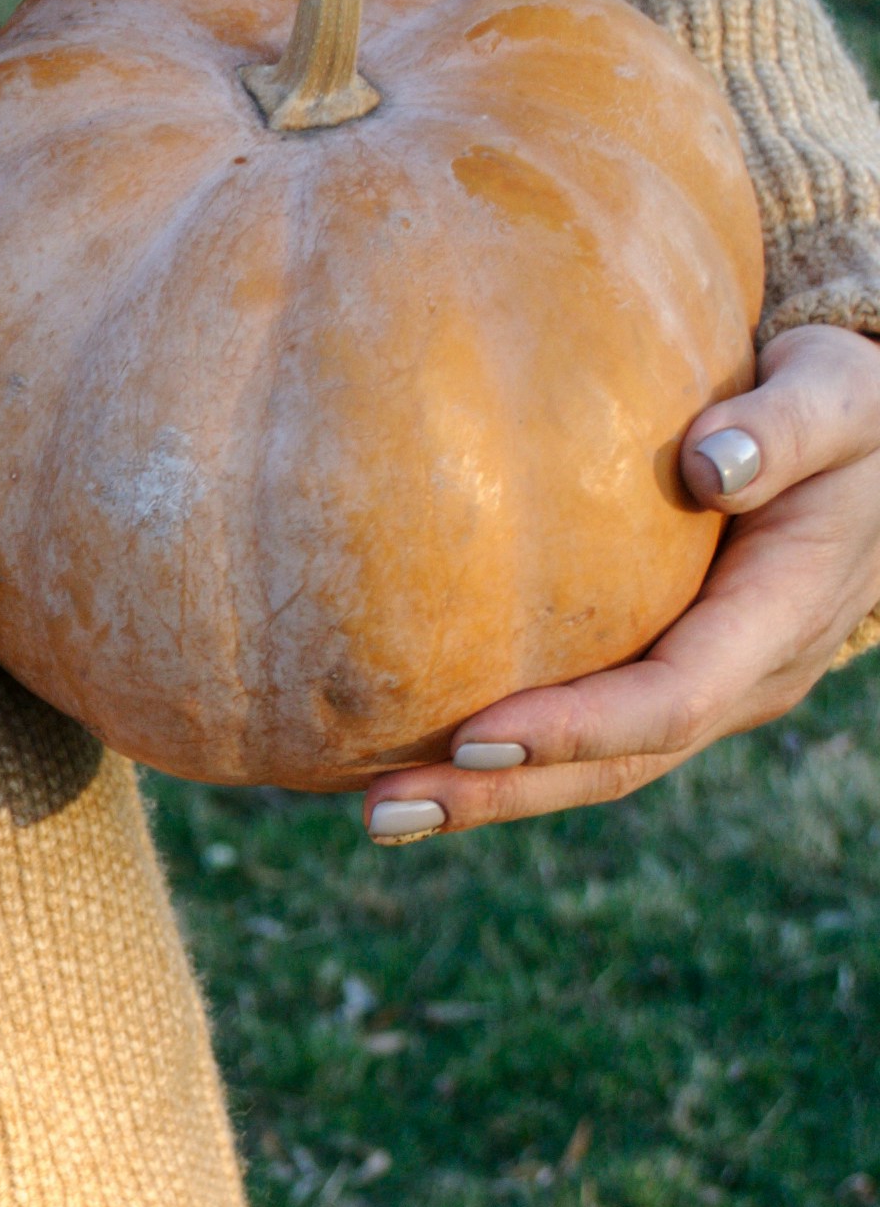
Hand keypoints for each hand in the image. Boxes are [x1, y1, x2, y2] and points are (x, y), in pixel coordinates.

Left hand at [363, 321, 879, 839]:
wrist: (876, 453)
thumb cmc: (850, 409)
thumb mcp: (842, 396)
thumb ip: (787, 427)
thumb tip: (706, 462)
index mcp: (781, 619)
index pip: (671, 700)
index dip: (575, 728)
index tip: (473, 737)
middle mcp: (741, 679)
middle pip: (616, 764)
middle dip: (501, 795)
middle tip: (384, 810)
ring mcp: (704, 687)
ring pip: (593, 766)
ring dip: (485, 794)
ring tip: (376, 809)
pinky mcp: (662, 673)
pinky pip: (582, 730)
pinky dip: (498, 754)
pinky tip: (406, 749)